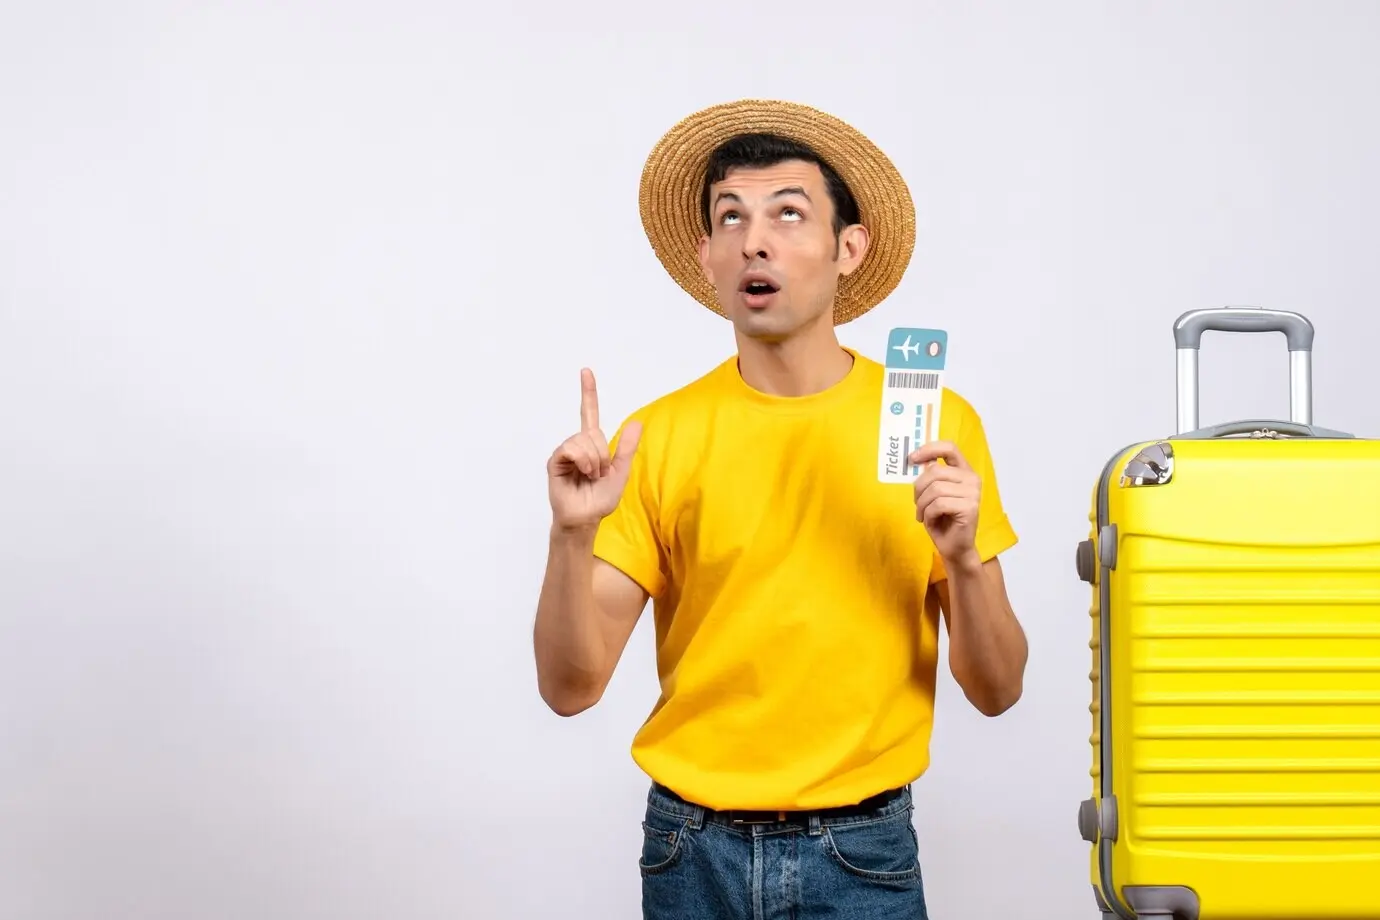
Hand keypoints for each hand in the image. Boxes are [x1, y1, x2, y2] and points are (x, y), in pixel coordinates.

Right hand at [547, 368, 641, 532]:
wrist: (586, 518)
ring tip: (590, 476)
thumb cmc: (600, 499)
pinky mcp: (555, 461)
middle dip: (603, 454)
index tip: (586, 371)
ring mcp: (565, 452)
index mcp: (592, 445)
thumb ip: (627, 448)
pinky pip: (571, 448)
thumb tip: (636, 422)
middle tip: (599, 474)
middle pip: (594, 432)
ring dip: (594, 460)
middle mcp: (576, 445)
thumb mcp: (621, 472)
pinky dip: (583, 460)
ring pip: (584, 440)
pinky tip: (583, 473)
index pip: (589, 413)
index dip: (588, 392)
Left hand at [910, 440, 979, 565]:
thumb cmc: (942, 519)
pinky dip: (928, 514)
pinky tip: (932, 521)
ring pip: (935, 489)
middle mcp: (972, 479)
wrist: (954, 547)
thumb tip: (919, 461)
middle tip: (916, 503)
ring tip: (923, 514)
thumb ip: (930, 476)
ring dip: (922, 504)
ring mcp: (973, 493)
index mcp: (964, 471)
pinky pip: (938, 504)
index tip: (912, 458)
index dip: (929, 449)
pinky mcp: (970, 508)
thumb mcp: (932, 494)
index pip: (949, 448)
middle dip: (918, 489)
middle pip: (935, 472)